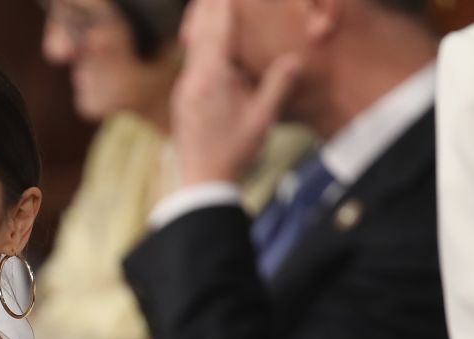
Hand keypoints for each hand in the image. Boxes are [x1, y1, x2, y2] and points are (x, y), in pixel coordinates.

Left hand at [172, 0, 300, 184]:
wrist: (202, 182)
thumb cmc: (234, 153)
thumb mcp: (263, 119)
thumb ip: (277, 86)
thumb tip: (294, 60)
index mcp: (212, 78)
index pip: (219, 31)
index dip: (224, 5)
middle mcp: (192, 79)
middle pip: (201, 33)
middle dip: (209, 8)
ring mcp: (184, 90)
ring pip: (193, 48)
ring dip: (203, 25)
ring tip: (211, 6)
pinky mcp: (182, 100)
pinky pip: (191, 64)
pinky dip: (200, 46)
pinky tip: (207, 44)